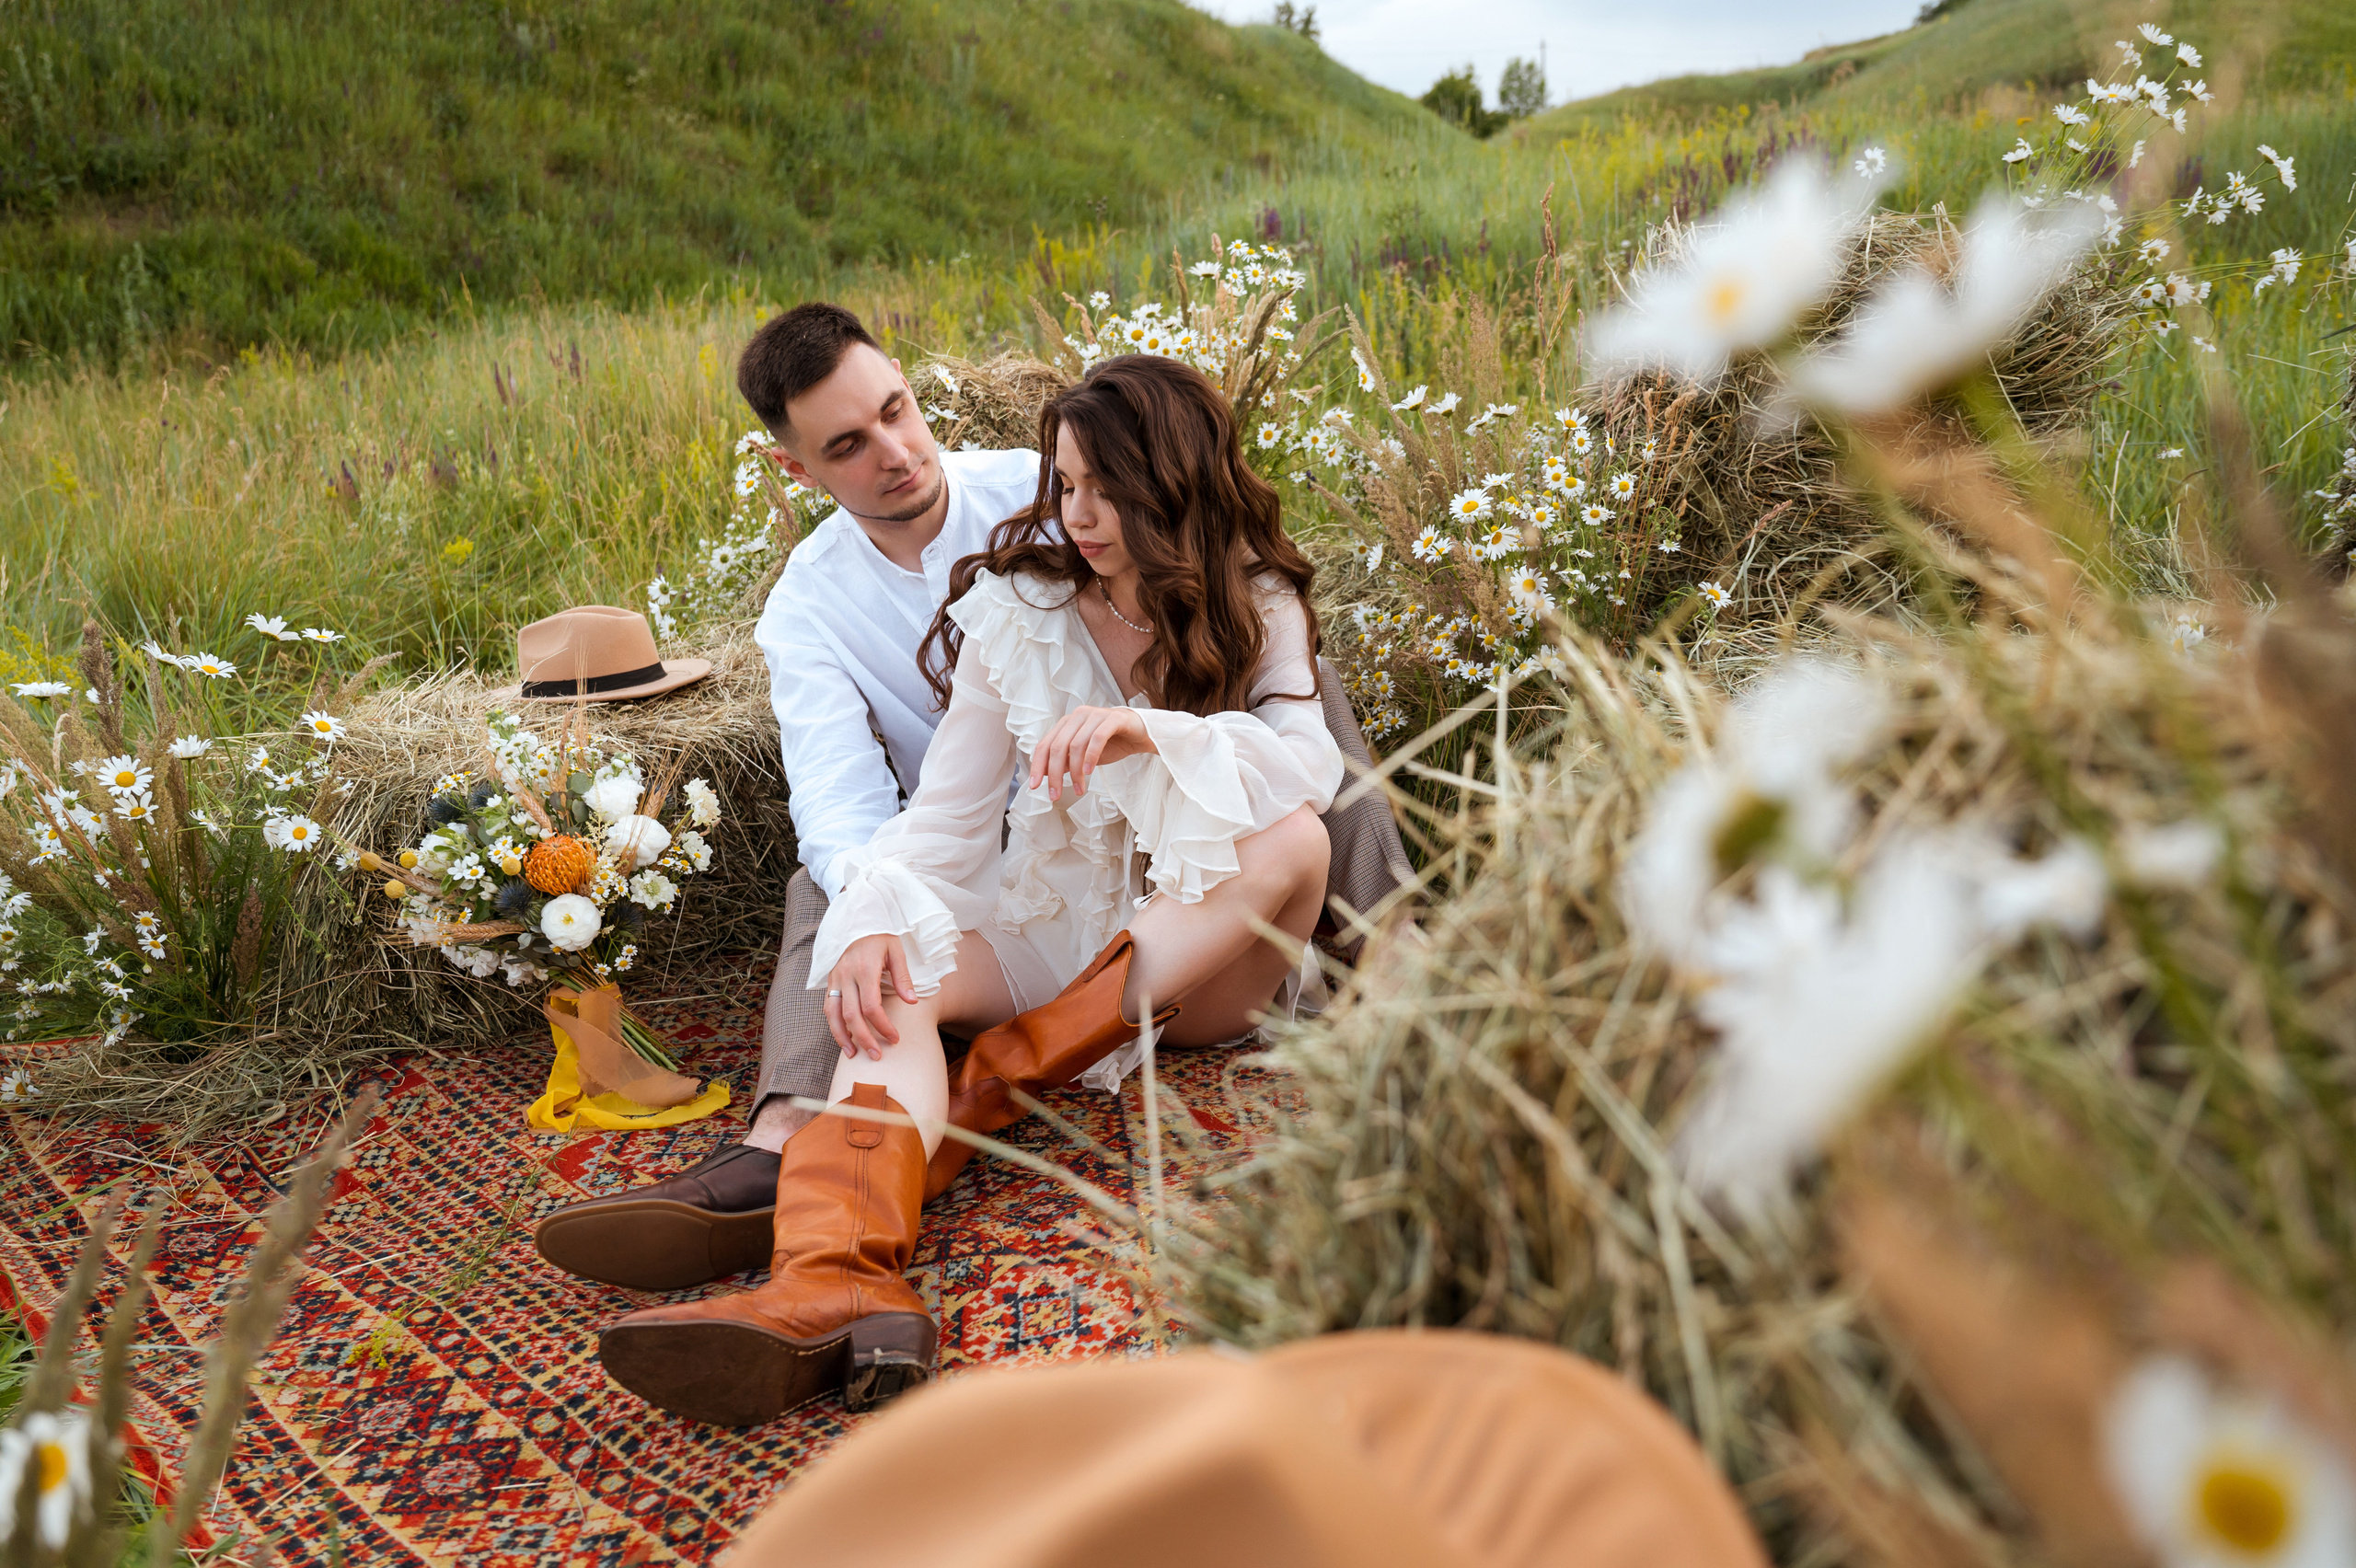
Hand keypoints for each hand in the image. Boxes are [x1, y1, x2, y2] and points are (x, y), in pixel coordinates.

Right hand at [825, 933, 916, 1059]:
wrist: (856, 918)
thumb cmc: (879, 935)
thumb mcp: (895, 951)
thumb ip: (903, 977)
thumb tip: (912, 1002)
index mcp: (865, 968)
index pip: (871, 1007)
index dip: (883, 1026)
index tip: (895, 1038)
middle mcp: (846, 975)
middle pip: (852, 1015)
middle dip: (864, 1038)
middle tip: (877, 1056)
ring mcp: (835, 978)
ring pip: (834, 1014)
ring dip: (843, 1037)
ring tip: (854, 1055)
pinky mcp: (829, 981)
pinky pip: (828, 1007)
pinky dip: (834, 1025)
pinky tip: (844, 1038)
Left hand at [1028, 705, 1155, 799]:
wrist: (1142, 734)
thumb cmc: (1112, 743)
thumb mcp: (1084, 757)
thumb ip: (1066, 762)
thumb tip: (1045, 775)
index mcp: (1067, 723)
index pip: (1045, 745)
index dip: (1038, 766)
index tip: (1035, 787)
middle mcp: (1078, 716)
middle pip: (1057, 746)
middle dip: (1054, 774)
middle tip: (1056, 795)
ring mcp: (1095, 715)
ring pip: (1076, 745)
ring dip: (1075, 771)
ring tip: (1080, 789)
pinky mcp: (1113, 719)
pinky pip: (1097, 738)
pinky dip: (1091, 757)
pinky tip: (1090, 772)